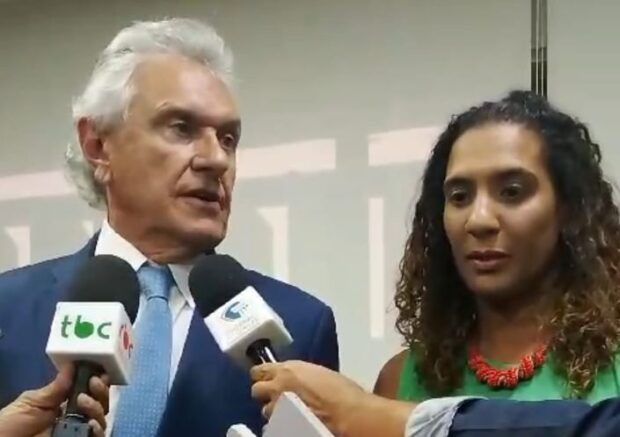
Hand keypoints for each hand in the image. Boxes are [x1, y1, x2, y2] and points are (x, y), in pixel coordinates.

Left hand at [0, 365, 109, 436]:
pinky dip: (98, 430)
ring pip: (102, 419)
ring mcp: (78, 433)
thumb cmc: (11, 426)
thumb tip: (73, 365)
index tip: (98, 372)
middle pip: (100, 403)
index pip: (89, 391)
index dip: (97, 381)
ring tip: (83, 401)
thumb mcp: (31, 402)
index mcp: (65, 405)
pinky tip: (90, 423)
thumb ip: (55, 387)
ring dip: (97, 407)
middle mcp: (75, 419)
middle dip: (101, 390)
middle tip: (93, 382)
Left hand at [250, 360, 365, 434]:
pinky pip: (272, 426)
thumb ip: (299, 376)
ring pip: (265, 410)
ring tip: (289, 414)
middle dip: (265, 393)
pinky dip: (279, 426)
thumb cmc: (342, 393)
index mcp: (288, 370)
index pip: (259, 370)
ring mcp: (277, 409)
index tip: (267, 378)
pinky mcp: (280, 426)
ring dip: (274, 411)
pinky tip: (291, 425)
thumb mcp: (319, 374)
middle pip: (257, 390)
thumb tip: (296, 382)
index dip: (263, 375)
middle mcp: (278, 387)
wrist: (348, 414)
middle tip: (277, 397)